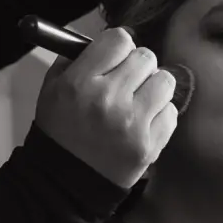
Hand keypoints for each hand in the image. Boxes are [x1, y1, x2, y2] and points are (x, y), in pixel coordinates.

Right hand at [33, 27, 178, 187]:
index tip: (116, 57)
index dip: (119, 46)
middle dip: (137, 66)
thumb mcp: (52, 89)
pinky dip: (159, 115)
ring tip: (137, 102)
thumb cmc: (60, 131)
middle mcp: (107, 100)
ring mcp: (131, 124)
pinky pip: (171, 112)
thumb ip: (76, 58)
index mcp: (79, 82)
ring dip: (153, 88)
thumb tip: (111, 39)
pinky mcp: (149, 145)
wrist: (64, 183)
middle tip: (127, 82)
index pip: (119, 39)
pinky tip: (141, 124)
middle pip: (146, 57)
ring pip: (165, 81)